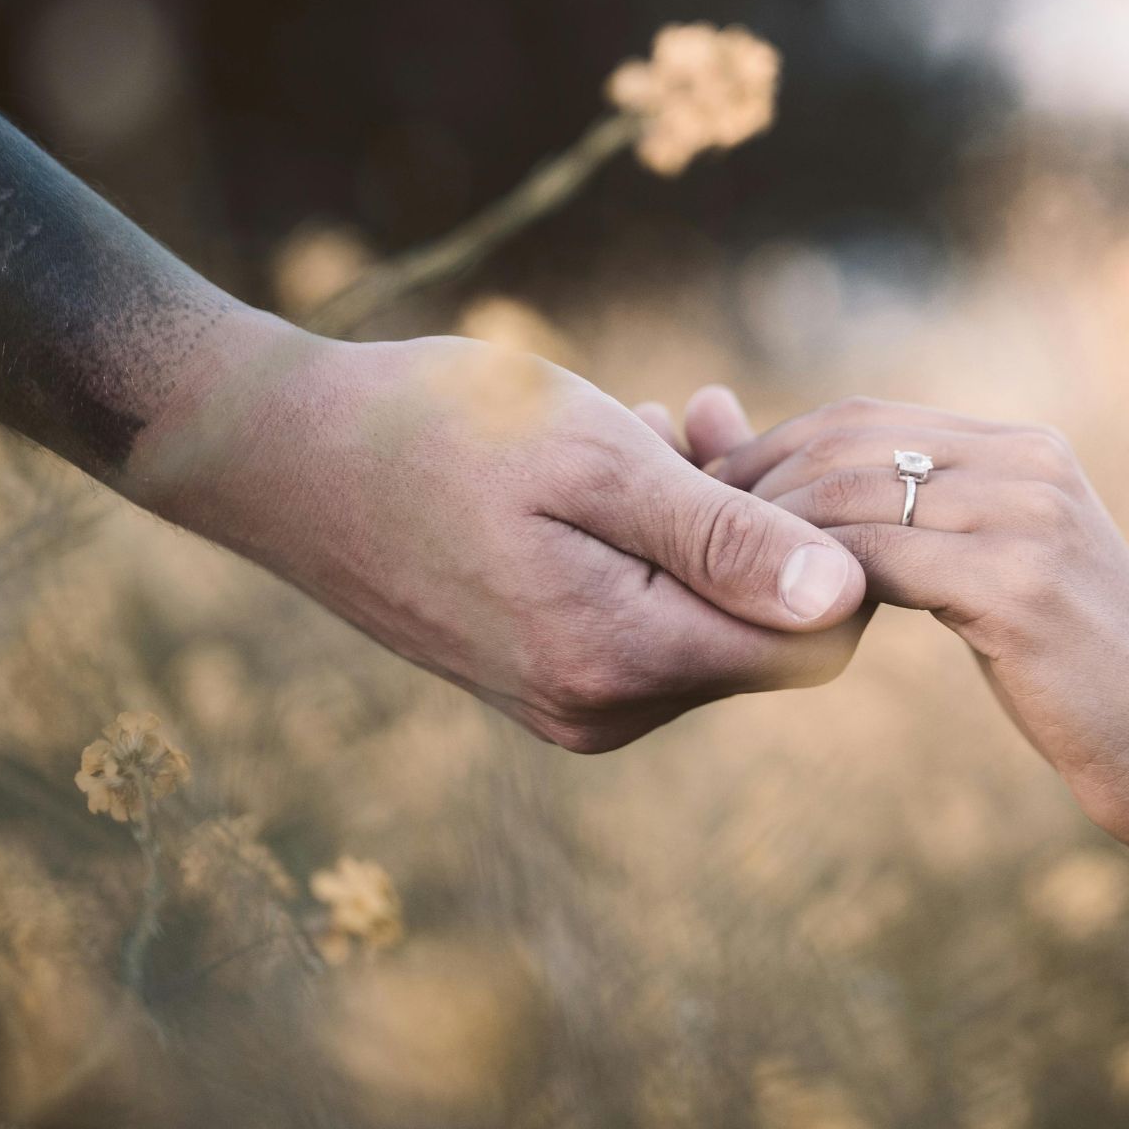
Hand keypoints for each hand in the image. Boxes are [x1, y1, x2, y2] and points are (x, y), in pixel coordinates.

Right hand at [121, 320, 867, 750]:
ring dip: (707, 524)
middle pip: (760, 635)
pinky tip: (622, 465)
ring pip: (705, 621)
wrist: (280, 458)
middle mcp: (602, 711)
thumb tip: (848, 598)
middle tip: (708, 417)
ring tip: (656, 428)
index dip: (828, 548)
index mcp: (620, 661)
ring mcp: (571, 705)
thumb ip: (724, 538)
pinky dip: (658, 546)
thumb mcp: (596, 461)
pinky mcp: (546, 681)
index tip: (773, 452)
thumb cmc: (436, 434)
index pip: (811, 645)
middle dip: (760, 523)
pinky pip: (648, 622)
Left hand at [716, 395, 1128, 847]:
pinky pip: (878, 560)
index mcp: (1028, 450)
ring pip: (853, 497)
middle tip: (681, 525)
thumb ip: (926, 534)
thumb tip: (827, 507)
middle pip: (849, 442)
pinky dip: (812, 579)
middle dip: (750, 477)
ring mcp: (1032, 518)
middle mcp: (1032, 464)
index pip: (865, 419)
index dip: (772, 449)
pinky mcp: (1023, 584)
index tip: (703, 495)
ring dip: (766, 529)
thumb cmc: (1080, 685)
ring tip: (707, 571)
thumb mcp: (1004, 586)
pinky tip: (772, 614)